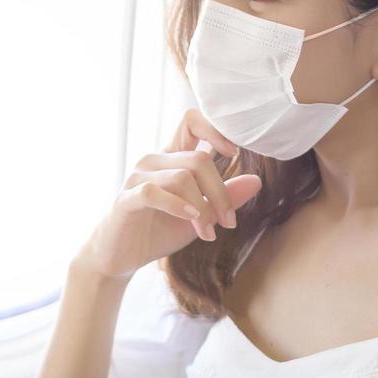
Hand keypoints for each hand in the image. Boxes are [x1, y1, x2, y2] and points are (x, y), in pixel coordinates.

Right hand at [78, 109, 262, 279]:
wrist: (120, 257)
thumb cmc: (158, 231)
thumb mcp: (200, 215)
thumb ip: (225, 198)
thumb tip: (257, 181)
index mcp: (171, 158)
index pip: (191, 121)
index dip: (215, 129)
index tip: (234, 153)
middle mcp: (154, 161)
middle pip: (198, 159)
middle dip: (220, 193)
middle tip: (228, 223)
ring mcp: (137, 178)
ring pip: (182, 177)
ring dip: (203, 209)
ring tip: (208, 233)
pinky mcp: (126, 199)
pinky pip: (154, 193)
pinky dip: (178, 206)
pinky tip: (190, 221)